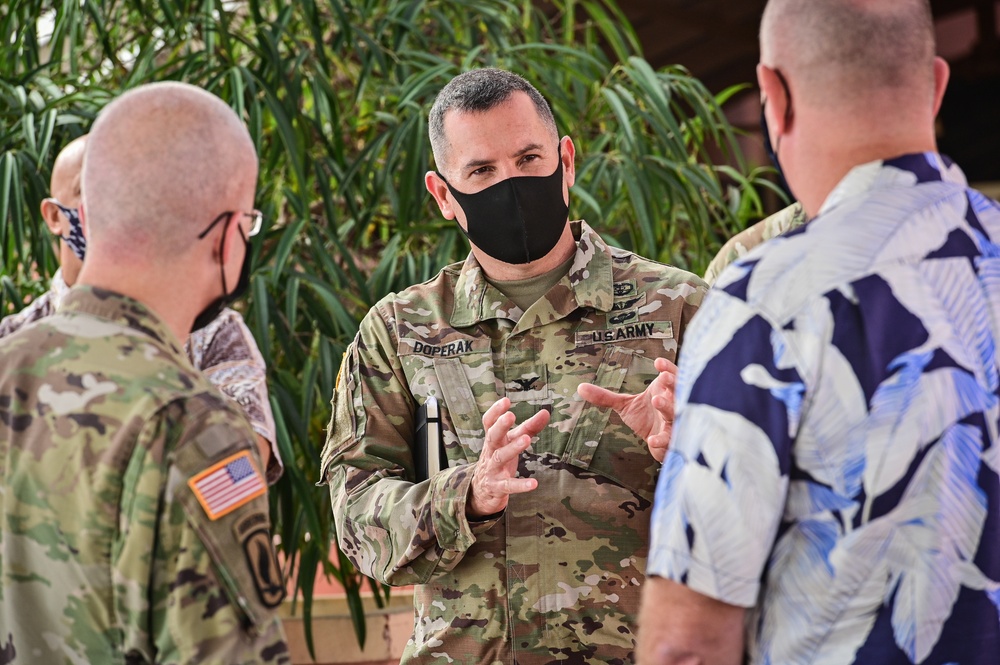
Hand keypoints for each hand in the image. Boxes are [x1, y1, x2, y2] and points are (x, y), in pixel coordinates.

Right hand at [467, 397, 549, 517]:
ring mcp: (492, 470)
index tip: (505, 400)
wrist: (481, 492)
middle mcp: (490, 452)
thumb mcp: (511, 443)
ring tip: (526, 439)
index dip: (495, 412)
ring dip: (512, 448)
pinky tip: (533, 483)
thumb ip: (528, 428)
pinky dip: (520, 485)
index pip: (489, 423)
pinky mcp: (497, 487)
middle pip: (492, 437)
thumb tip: (546, 412)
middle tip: (510, 416)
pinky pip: (508, 485)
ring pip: (499, 457)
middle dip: (500, 426)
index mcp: (493, 440)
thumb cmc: (499, 460)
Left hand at [577, 356, 676, 461]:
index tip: (658, 362)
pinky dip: (662, 439)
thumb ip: (605, 397)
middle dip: (673, 383)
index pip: (670, 376)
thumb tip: (580, 387)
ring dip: (668, 406)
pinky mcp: (672, 440)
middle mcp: (673, 405)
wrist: (657, 444)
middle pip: (679, 391)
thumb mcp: (625, 406)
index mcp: (664, 391)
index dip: (667, 368)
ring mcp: (674, 422)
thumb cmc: (646, 419)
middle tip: (664, 377)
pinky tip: (652, 440)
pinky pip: (670, 439)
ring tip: (657, 400)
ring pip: (676, 413)